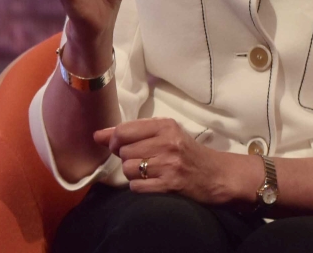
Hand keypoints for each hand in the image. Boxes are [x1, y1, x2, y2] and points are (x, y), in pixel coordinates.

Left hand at [94, 119, 257, 204]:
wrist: (215, 174)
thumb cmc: (187, 152)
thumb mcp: (165, 134)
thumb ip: (132, 132)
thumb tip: (97, 135)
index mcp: (166, 125)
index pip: (124, 130)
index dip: (114, 140)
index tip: (118, 145)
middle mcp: (167, 142)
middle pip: (124, 152)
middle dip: (127, 158)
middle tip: (142, 159)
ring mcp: (168, 164)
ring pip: (129, 170)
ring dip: (133, 174)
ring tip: (148, 171)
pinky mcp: (169, 185)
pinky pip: (137, 187)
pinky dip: (140, 186)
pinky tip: (152, 182)